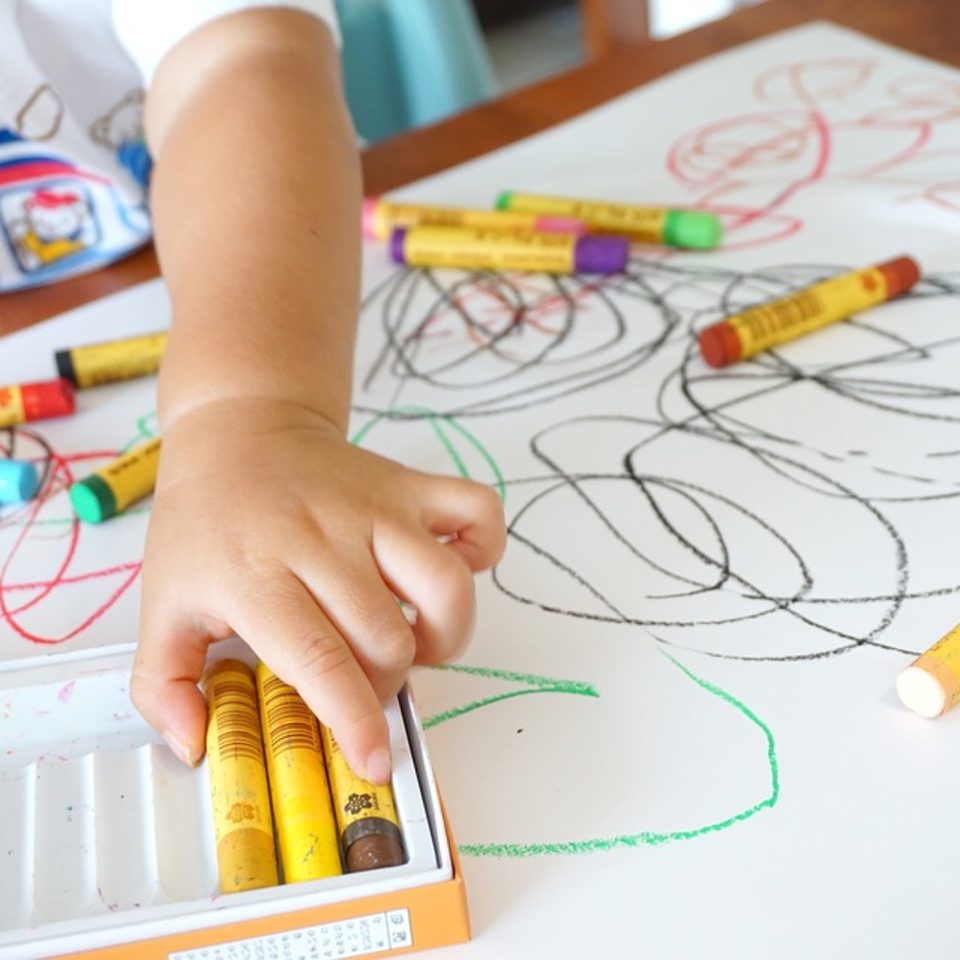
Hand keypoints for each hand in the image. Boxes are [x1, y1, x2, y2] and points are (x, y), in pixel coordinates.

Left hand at [131, 398, 505, 781]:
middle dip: (385, 683)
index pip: (320, 657)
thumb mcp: (161, 603)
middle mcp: (324, 537)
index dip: (355, 718)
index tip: (374, 761)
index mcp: (257, 573)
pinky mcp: (409, 485)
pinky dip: (484, 548)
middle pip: (388, 637)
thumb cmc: (205, 525)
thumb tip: (194, 745)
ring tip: (414, 639)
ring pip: (446, 584)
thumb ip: (162, 684)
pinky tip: (453, 569)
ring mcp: (376, 506)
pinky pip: (478, 511)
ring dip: (444, 633)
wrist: (240, 433)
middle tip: (362, 679)